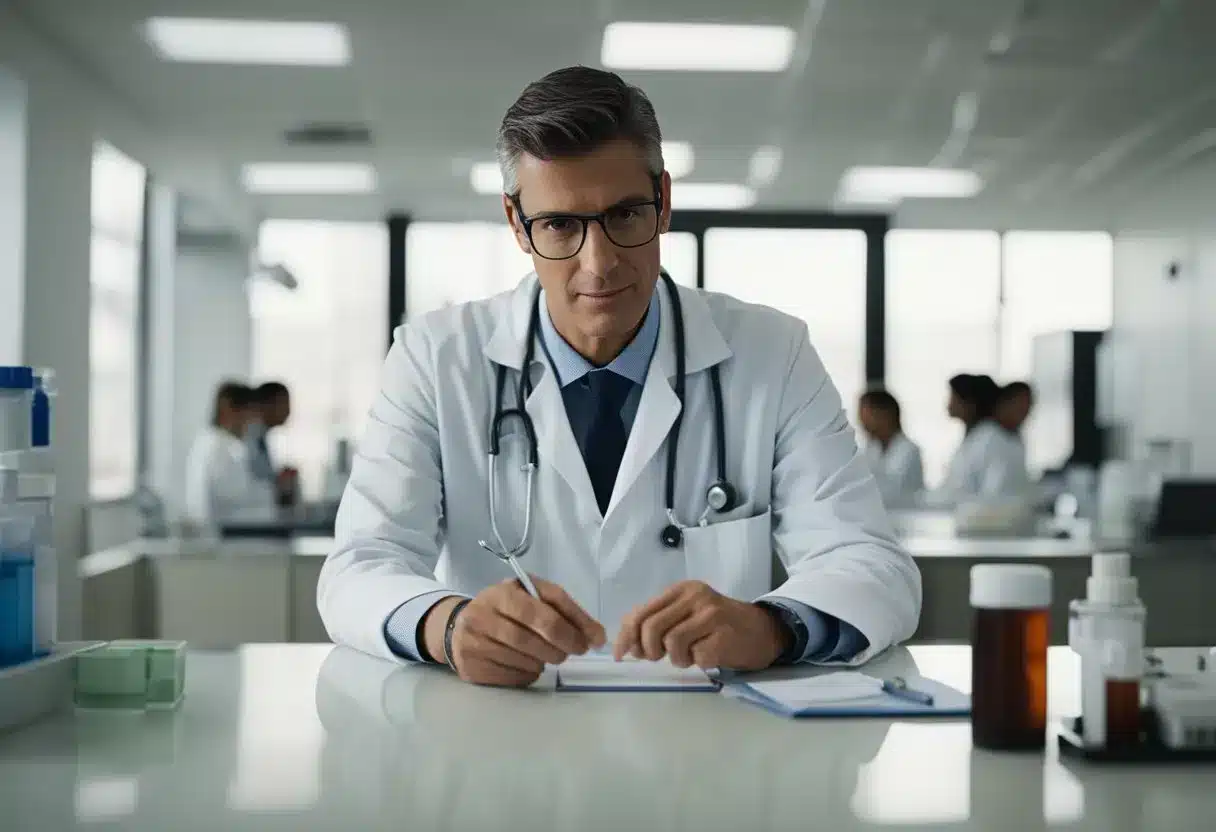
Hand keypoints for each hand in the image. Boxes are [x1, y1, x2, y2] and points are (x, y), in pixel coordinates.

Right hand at [423, 577, 606, 686]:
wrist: (460, 626)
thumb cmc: (506, 610)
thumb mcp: (530, 598)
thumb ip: (564, 611)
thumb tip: (597, 637)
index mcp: (503, 592)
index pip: (545, 608)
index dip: (574, 626)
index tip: (591, 641)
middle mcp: (483, 614)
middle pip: (534, 637)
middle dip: (561, 647)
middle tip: (572, 652)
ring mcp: (474, 642)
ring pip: (524, 659)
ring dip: (544, 661)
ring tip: (547, 656)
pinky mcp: (472, 667)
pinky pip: (512, 676)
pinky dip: (529, 674)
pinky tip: (529, 665)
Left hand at [613, 581, 789, 670]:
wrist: (762, 631)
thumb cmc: (717, 626)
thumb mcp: (685, 615)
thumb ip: (656, 622)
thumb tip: (626, 644)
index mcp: (681, 590)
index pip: (641, 612)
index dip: (626, 636)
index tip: (621, 655)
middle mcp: (696, 597)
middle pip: (652, 628)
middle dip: (649, 650)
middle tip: (659, 658)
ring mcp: (712, 614)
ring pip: (672, 643)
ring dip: (676, 659)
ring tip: (689, 656)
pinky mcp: (726, 635)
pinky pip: (696, 657)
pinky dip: (698, 663)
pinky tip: (708, 657)